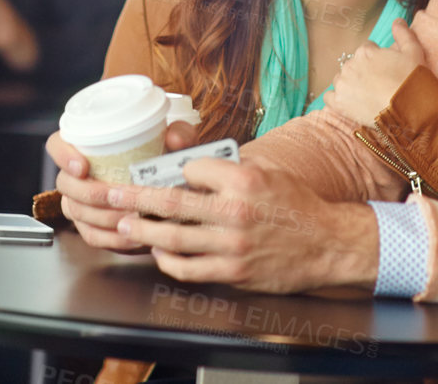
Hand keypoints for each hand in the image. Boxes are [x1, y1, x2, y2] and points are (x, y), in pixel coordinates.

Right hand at [46, 121, 200, 250]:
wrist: (168, 187)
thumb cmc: (162, 156)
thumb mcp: (174, 141)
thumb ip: (178, 134)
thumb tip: (175, 139)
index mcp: (85, 145)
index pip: (56, 144)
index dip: (63, 155)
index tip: (83, 167)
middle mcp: (75, 175)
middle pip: (66, 185)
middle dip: (91, 193)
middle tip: (117, 196)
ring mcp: (79, 202)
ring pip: (77, 212)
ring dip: (103, 217)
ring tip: (131, 217)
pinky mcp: (90, 226)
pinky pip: (92, 236)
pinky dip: (112, 238)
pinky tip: (132, 237)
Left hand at [105, 162, 379, 293]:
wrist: (327, 243)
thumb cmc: (297, 205)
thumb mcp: (267, 172)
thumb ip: (231, 168)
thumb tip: (194, 166)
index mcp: (244, 179)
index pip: (192, 169)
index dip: (175, 171)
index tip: (163, 173)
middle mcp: (235, 211)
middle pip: (171, 204)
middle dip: (134, 199)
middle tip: (111, 196)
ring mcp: (232, 245)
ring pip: (173, 238)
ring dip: (143, 231)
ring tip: (125, 224)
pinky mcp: (234, 272)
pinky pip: (189, 268)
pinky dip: (169, 260)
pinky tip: (159, 252)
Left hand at [323, 19, 423, 127]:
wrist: (408, 108)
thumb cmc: (412, 80)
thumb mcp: (413, 51)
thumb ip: (403, 34)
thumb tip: (397, 21)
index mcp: (365, 51)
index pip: (365, 50)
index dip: (376, 59)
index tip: (384, 70)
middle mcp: (350, 65)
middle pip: (352, 65)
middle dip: (362, 72)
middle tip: (377, 84)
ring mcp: (343, 84)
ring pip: (340, 79)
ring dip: (349, 84)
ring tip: (365, 95)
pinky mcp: (339, 103)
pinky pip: (329, 97)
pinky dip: (336, 99)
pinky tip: (347, 103)